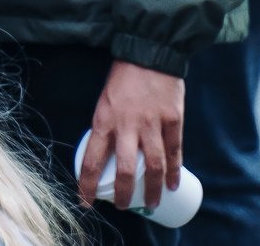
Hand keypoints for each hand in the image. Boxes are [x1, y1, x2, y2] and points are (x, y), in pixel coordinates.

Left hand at [81, 61, 182, 210]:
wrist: (149, 53)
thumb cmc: (123, 79)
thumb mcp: (105, 101)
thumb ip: (107, 127)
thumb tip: (108, 156)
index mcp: (104, 121)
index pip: (91, 160)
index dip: (88, 185)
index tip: (85, 202)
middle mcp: (127, 126)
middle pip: (124, 170)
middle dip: (122, 194)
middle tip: (122, 206)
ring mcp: (152, 124)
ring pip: (152, 166)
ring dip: (151, 189)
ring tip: (150, 202)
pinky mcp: (172, 120)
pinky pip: (174, 152)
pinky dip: (174, 172)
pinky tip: (172, 184)